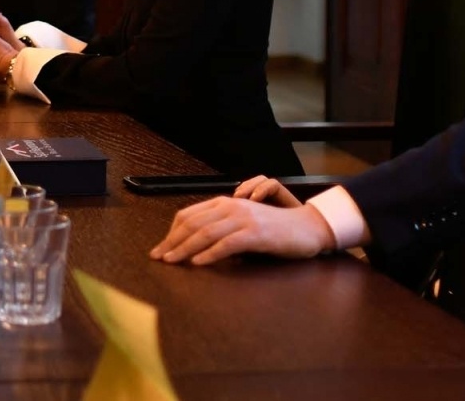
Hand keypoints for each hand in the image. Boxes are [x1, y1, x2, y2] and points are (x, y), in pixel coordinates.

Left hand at [149, 179, 334, 265]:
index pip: (189, 215)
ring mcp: (244, 219)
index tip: (161, 247)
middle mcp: (231, 207)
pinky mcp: (256, 233)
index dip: (171, 232)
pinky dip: (210, 253)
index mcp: (225, 203)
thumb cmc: (273, 228)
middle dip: (172, 241)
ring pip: (206, 232)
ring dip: (185, 248)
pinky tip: (198, 262)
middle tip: (158, 257)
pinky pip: (227, 243)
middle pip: (193, 223)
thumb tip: (195, 242)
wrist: (306, 227)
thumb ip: (222, 226)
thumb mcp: (243, 222)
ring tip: (171, 261)